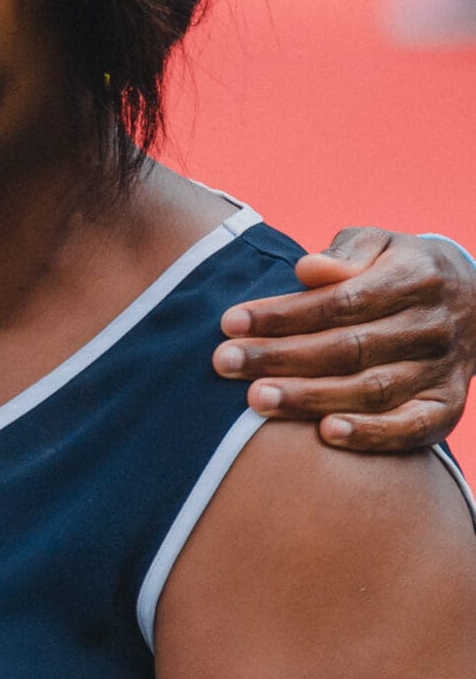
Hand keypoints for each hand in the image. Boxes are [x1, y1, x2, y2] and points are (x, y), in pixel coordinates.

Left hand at [214, 230, 475, 450]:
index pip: (341, 302)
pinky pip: (413, 428)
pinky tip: (326, 434)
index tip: (230, 323)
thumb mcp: (378, 243)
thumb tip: (307, 269)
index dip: (284, 314)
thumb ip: (344, 253)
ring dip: (311, 398)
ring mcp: (443, 369)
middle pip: (349, 348)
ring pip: (372, 389)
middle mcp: (431, 327)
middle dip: (282, 358)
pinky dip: (372, 435)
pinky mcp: (448, 405)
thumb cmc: (397, 268)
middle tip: (226, 363)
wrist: (472, 302)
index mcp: (413, 280)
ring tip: (257, 400)